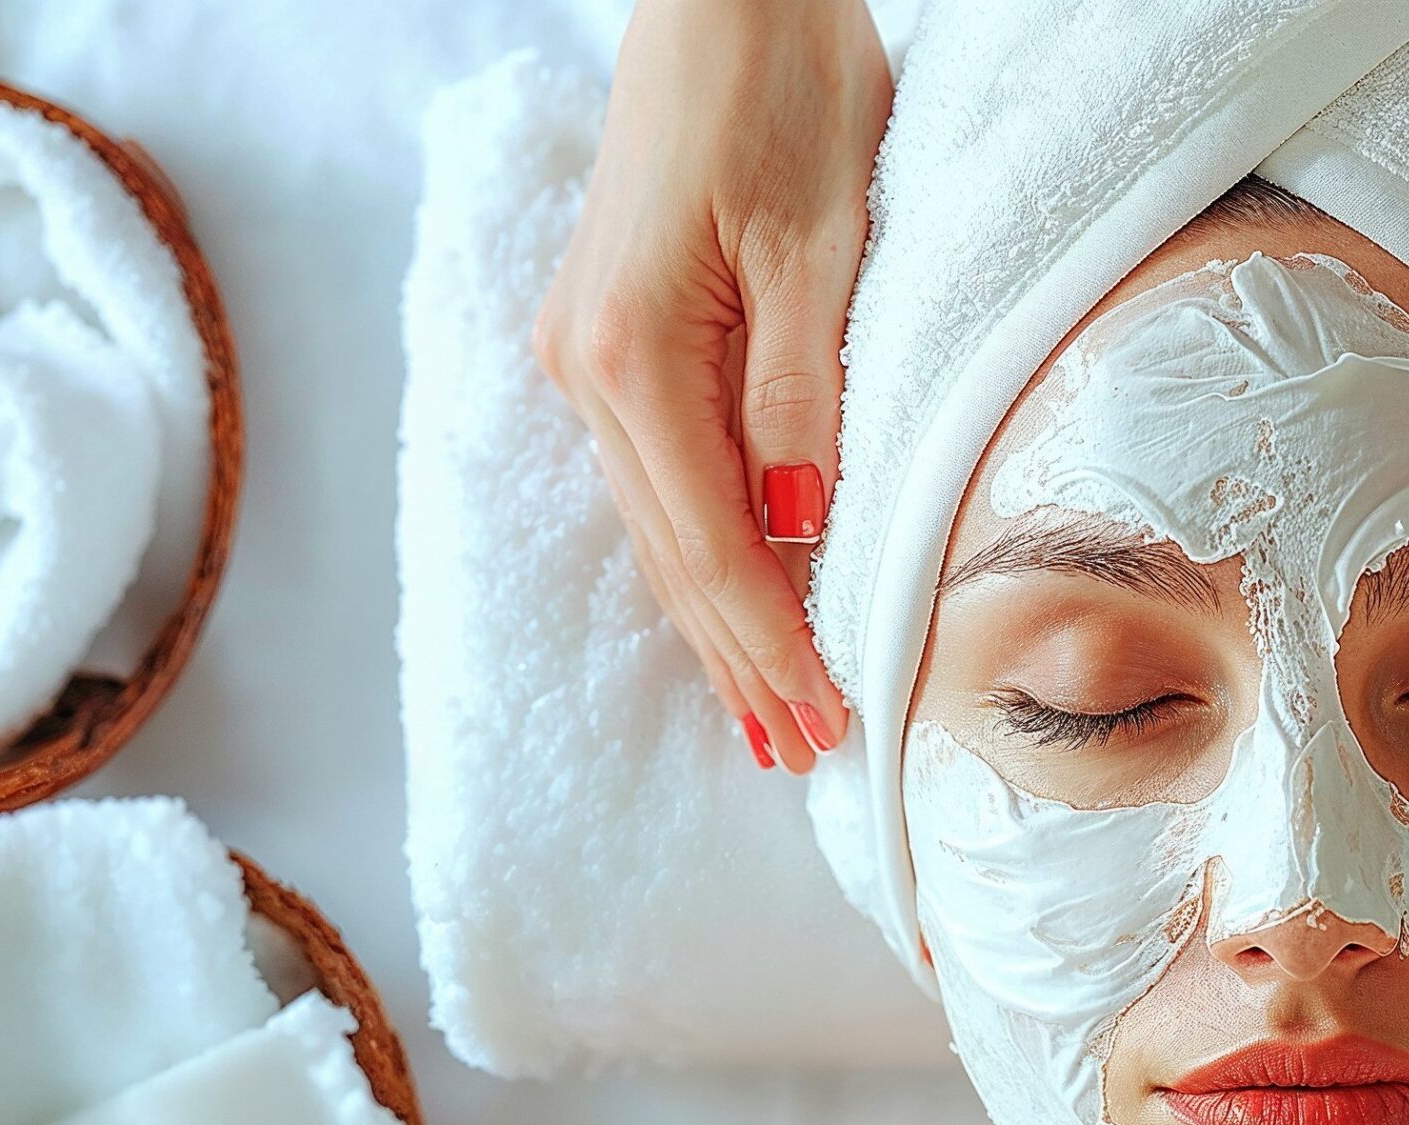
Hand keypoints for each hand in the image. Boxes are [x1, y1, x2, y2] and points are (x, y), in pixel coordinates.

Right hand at [535, 0, 891, 771]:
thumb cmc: (779, 86)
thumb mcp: (820, 243)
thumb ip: (803, 395)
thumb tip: (798, 528)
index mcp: (633, 354)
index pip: (709, 544)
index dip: (766, 644)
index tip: (818, 723)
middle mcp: (588, 367)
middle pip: (673, 553)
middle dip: (738, 659)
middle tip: (798, 753)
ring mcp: (588, 352)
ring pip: (659, 523)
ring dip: (715, 620)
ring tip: (764, 715)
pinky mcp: (613, 333)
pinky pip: (656, 474)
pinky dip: (699, 550)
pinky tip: (725, 601)